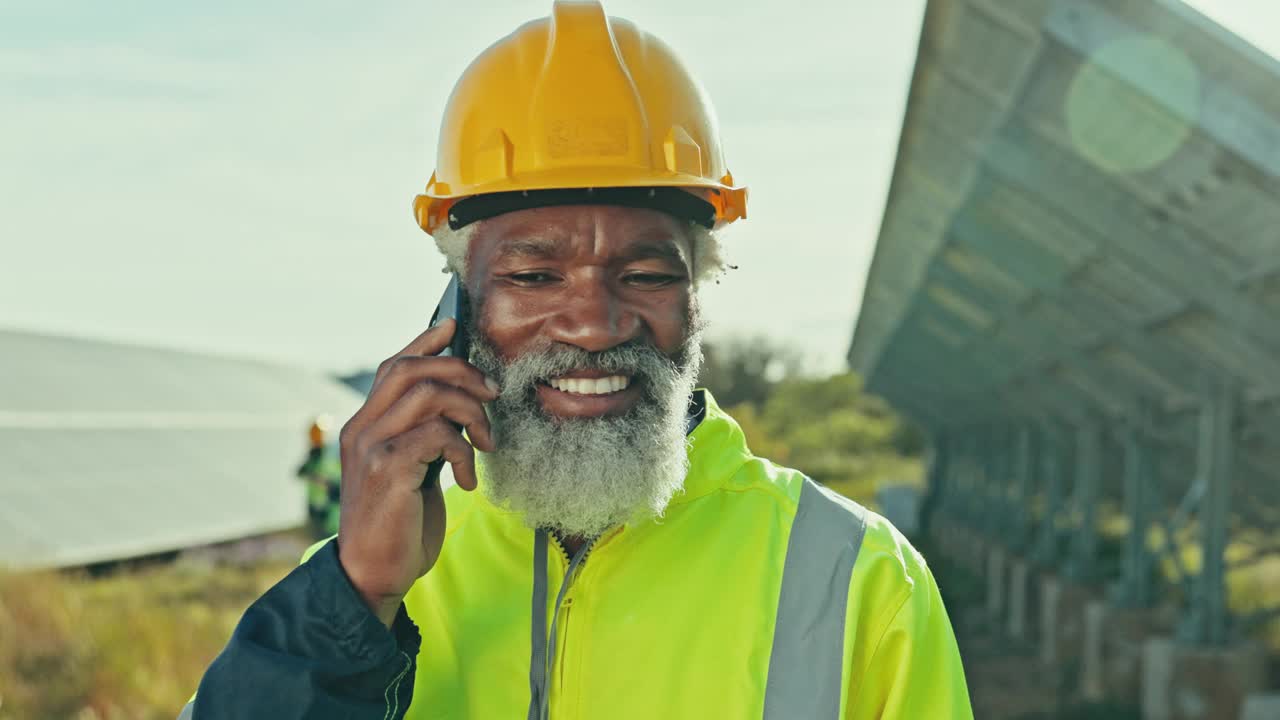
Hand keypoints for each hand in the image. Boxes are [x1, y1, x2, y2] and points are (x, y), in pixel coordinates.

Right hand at [334, 319, 498, 624]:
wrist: (374, 575)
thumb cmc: (400, 524)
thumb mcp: (413, 470)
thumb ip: (424, 436)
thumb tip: (460, 403)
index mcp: (366, 425)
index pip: (393, 366)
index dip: (425, 341)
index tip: (454, 325)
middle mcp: (361, 429)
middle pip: (412, 370)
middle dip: (461, 373)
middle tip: (492, 395)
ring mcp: (371, 447)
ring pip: (428, 395)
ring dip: (470, 412)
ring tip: (484, 443)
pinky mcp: (387, 469)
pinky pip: (437, 435)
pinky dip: (463, 451)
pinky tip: (467, 479)